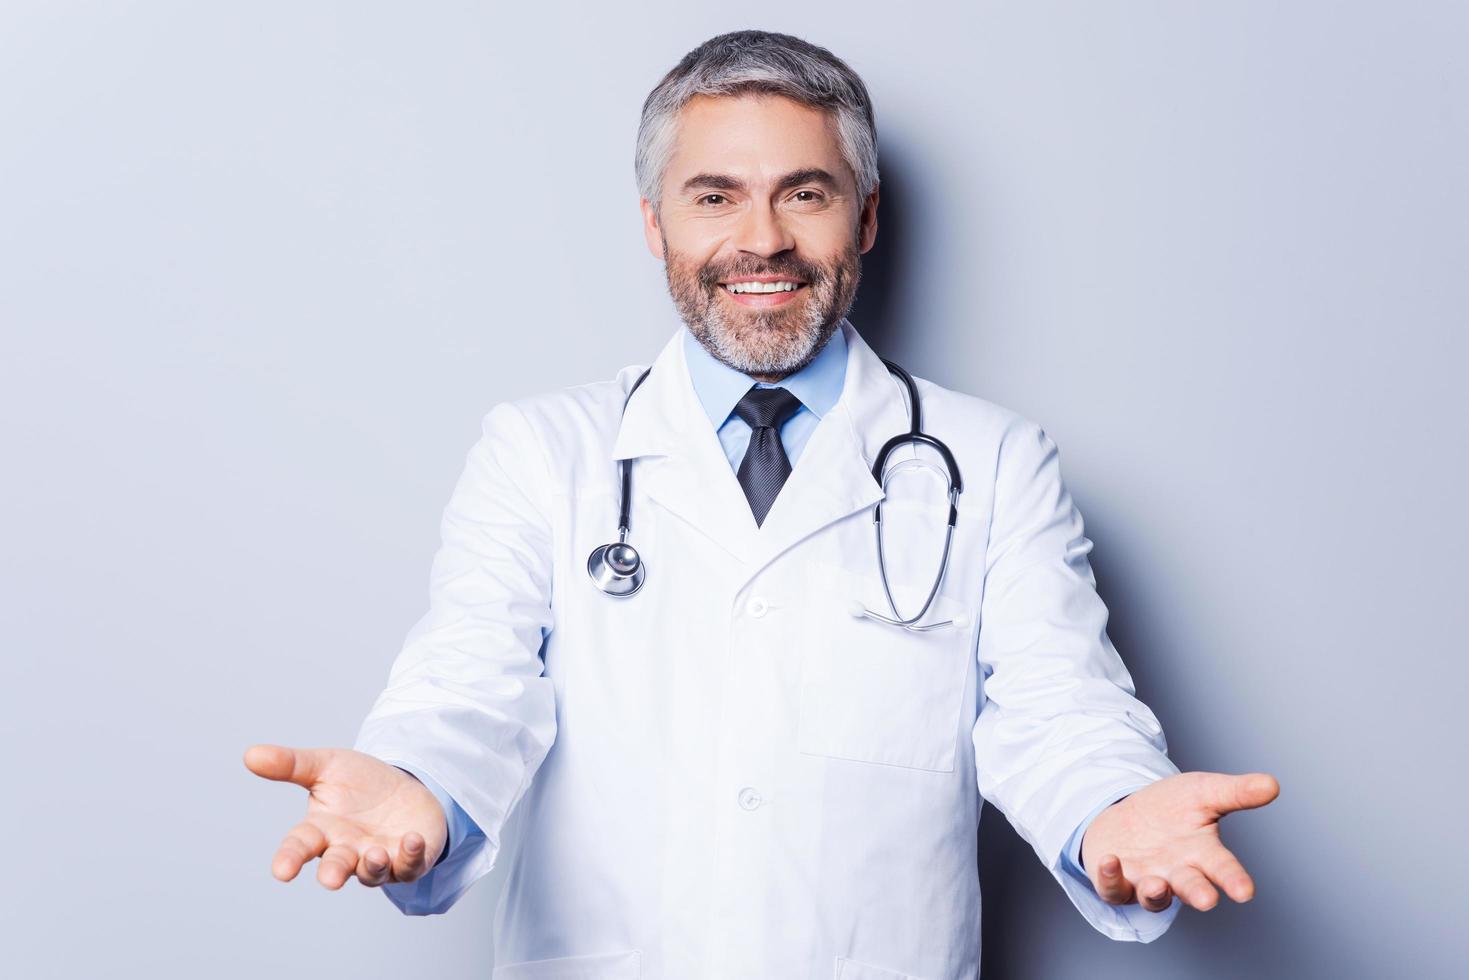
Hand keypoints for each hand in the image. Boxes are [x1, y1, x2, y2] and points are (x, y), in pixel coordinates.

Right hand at [244, 744, 449, 889]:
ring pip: (372, 872)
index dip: (289, 859)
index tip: (281, 871)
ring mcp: (378, 858)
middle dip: (333, 872)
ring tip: (374, 854)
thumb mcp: (326, 765)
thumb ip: (291, 764)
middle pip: (336, 866)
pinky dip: (411, 857)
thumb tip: (250, 754)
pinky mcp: (410, 859)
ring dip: (372, 866)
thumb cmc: (359, 783)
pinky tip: (412, 840)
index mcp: (322, 830)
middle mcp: (348, 849)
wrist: (404, 787)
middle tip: (330, 879)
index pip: (300, 846)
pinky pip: (410, 866)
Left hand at [1080, 770, 1279, 912]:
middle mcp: (1177, 873)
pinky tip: (1110, 861)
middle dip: (1199, 894)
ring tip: (1157, 884)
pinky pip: (1112, 887)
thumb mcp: (1202, 792)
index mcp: (1202, 853)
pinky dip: (1110, 878)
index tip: (1245, 891)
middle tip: (1207, 899)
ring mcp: (1147, 880)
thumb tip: (1273, 784)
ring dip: (1155, 892)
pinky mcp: (1117, 882)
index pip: (1222, 869)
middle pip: (1191, 887)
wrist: (1126, 812)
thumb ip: (1235, 792)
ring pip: (1154, 896)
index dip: (1234, 880)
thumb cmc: (1171, 808)